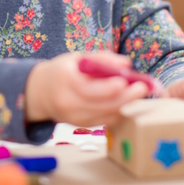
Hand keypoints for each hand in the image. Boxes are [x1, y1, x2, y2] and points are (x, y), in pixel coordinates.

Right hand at [25, 51, 148, 126]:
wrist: (40, 93)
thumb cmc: (62, 71)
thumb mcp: (77, 58)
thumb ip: (101, 59)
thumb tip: (126, 63)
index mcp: (64, 82)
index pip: (88, 88)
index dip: (108, 87)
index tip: (126, 81)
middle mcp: (68, 103)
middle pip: (101, 104)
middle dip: (125, 96)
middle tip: (143, 87)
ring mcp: (73, 118)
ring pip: (106, 114)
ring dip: (125, 104)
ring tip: (139, 92)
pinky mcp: (81, 126)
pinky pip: (105, 120)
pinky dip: (118, 111)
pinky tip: (127, 102)